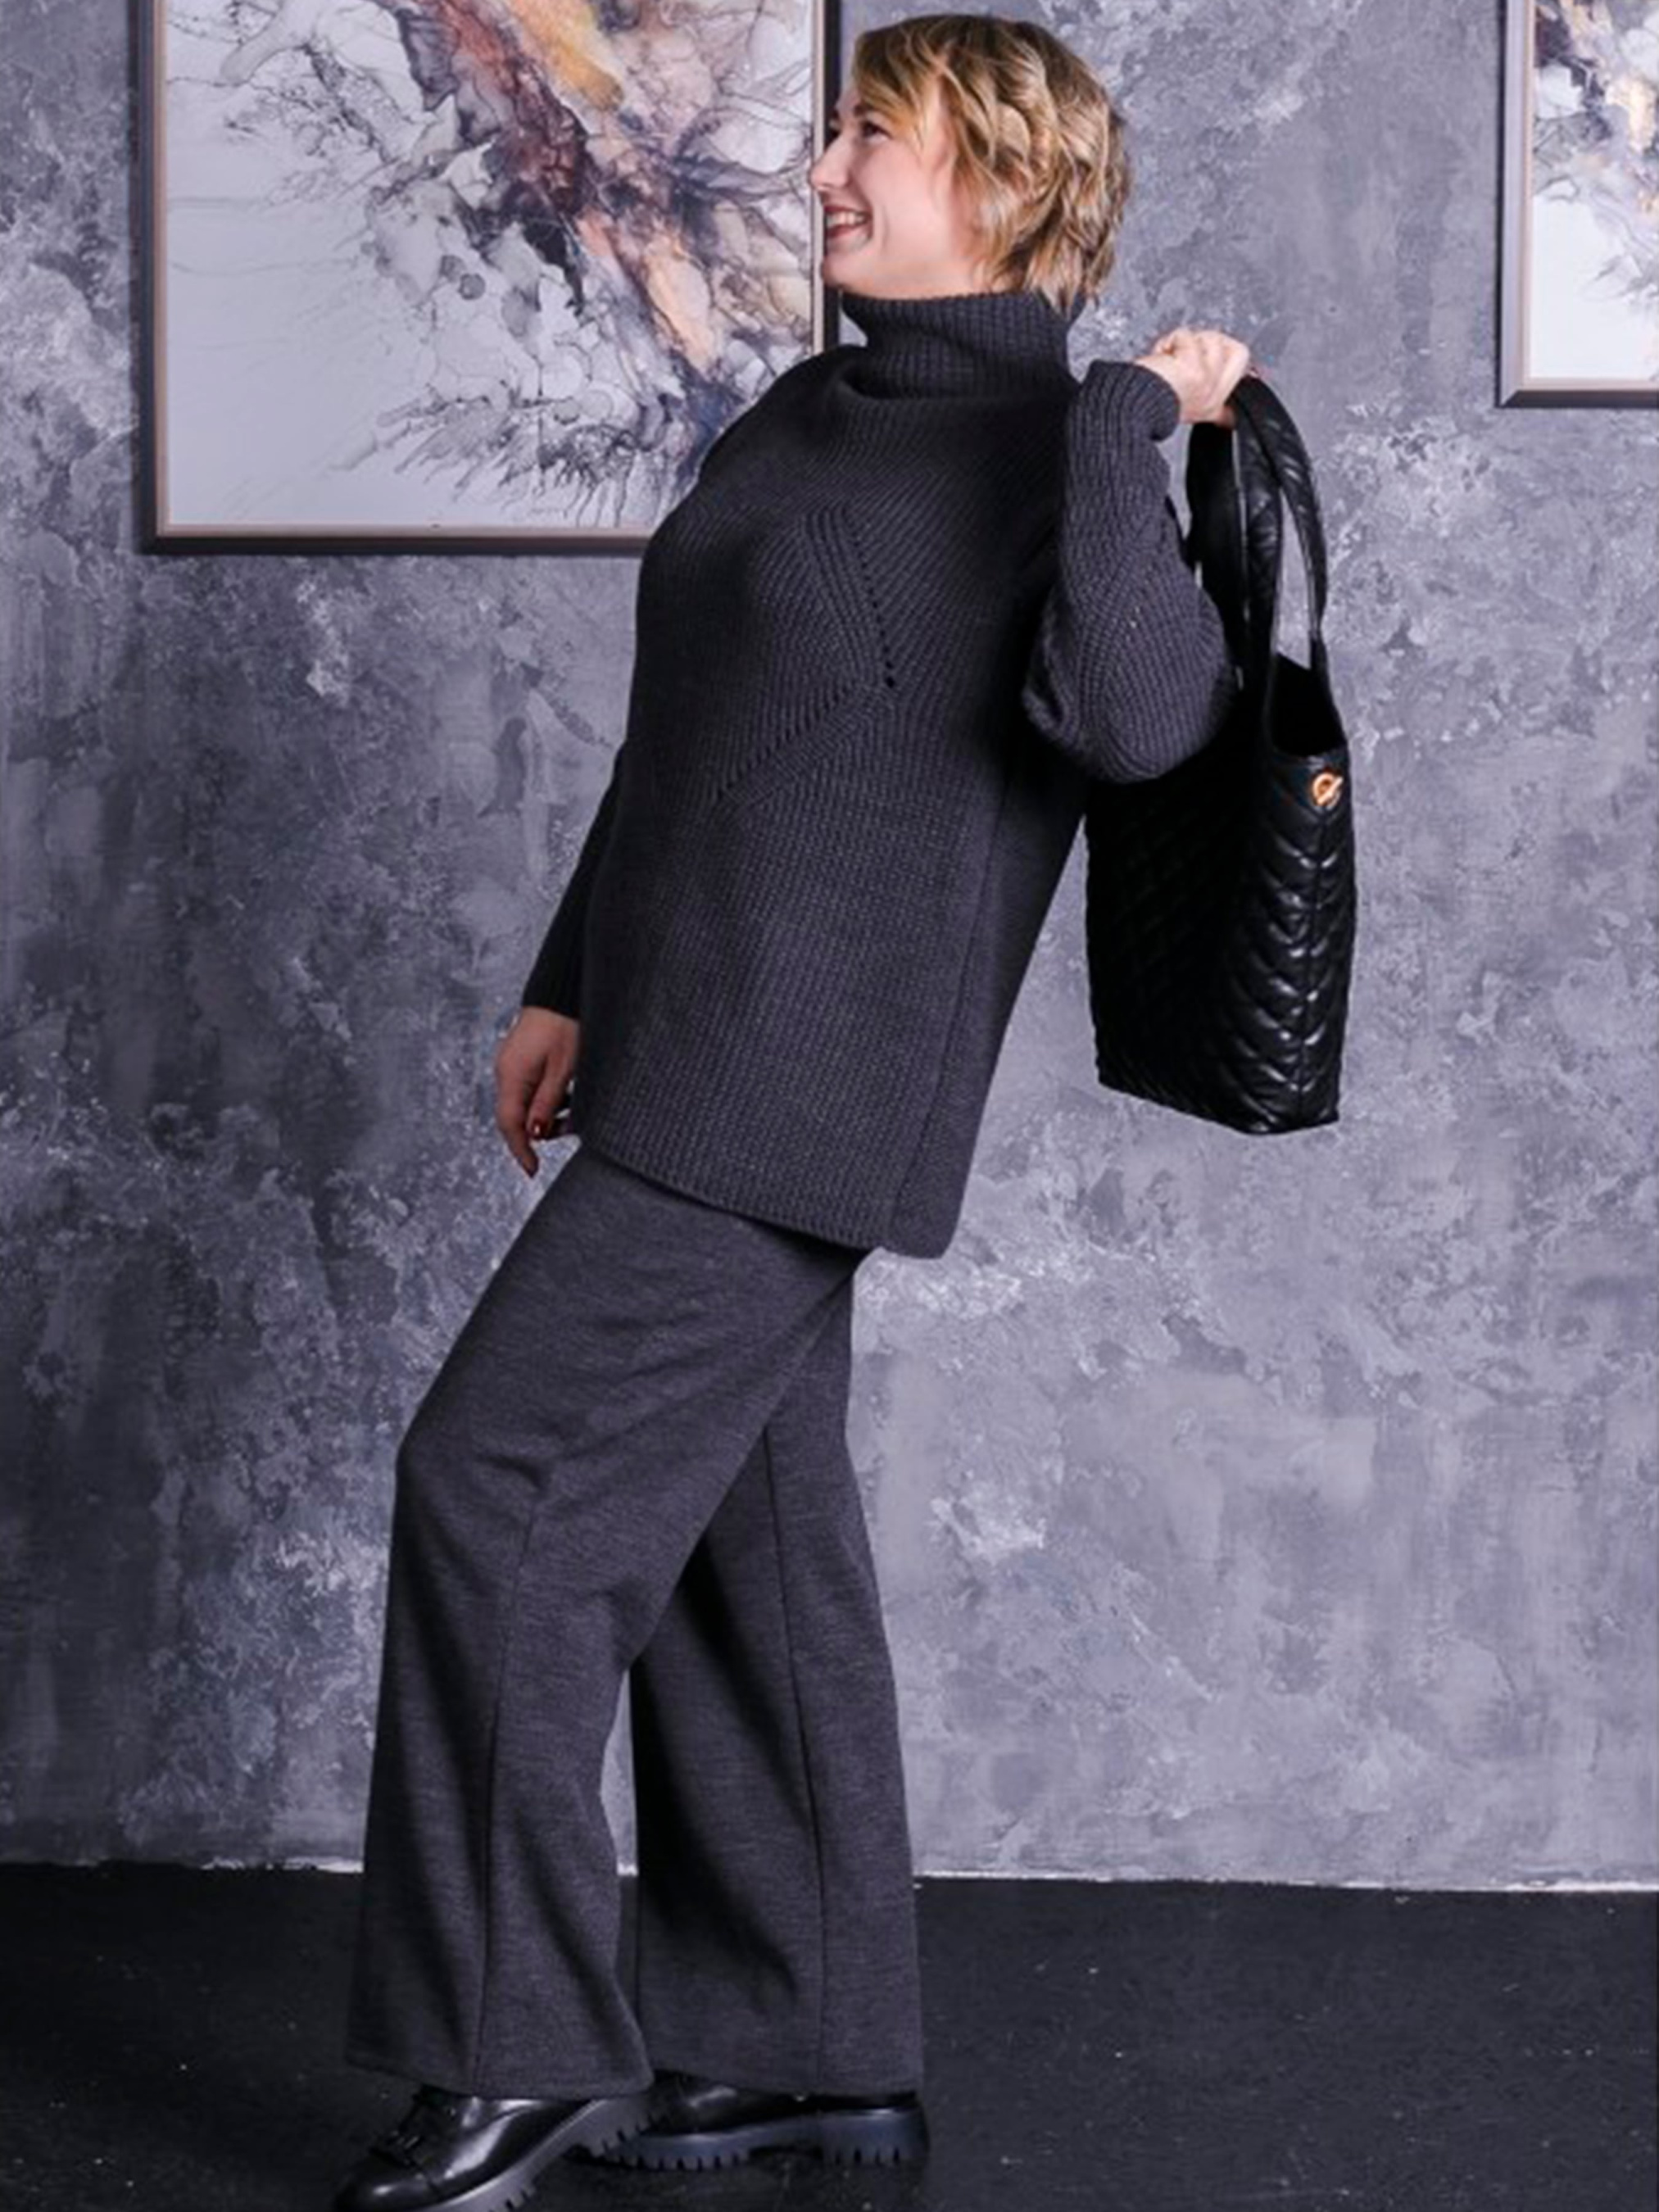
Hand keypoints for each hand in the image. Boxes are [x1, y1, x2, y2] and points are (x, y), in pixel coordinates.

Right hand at [494, 1005, 579, 1175]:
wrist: (563, 992)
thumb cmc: (565, 1025)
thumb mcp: (564, 1070)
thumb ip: (547, 1103)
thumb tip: (534, 1133)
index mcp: (512, 1076)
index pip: (510, 1124)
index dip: (520, 1151)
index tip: (532, 1170)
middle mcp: (505, 1071)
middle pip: (515, 1116)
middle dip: (540, 1130)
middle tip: (569, 1129)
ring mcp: (511, 1064)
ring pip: (525, 1102)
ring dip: (547, 1112)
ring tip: (574, 1105)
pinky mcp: (521, 1058)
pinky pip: (530, 1087)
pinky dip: (547, 1096)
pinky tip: (567, 1090)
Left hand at [1133, 326, 1259, 427]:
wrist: (1128, 408)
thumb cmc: (1145, 401)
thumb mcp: (1185, 403)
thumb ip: (1208, 403)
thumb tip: (1227, 417)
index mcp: (1212, 406)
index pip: (1242, 384)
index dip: (1242, 372)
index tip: (1230, 381)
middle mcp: (1213, 396)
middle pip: (1239, 350)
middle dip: (1209, 342)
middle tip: (1184, 356)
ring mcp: (1207, 384)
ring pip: (1213, 338)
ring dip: (1185, 341)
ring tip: (1168, 359)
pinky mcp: (1195, 372)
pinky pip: (1187, 336)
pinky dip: (1171, 340)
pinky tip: (1161, 357)